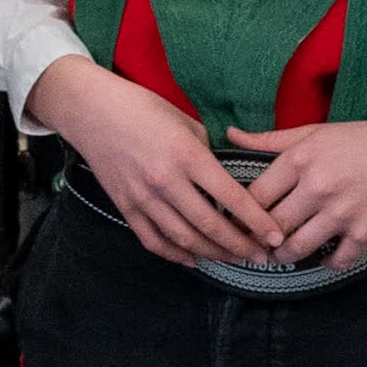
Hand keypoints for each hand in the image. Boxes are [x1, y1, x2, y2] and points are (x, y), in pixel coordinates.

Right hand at [29, 58, 285, 264]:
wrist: (90, 111)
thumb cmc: (141, 108)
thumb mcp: (184, 122)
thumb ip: (206, 153)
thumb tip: (222, 179)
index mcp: (187, 155)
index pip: (231, 198)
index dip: (258, 222)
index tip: (276, 237)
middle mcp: (166, 181)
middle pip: (211, 226)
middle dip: (241, 246)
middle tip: (261, 256)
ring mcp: (143, 198)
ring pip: (185, 239)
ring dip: (214, 254)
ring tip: (234, 258)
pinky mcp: (125, 207)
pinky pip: (154, 240)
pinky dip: (176, 255)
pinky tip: (194, 259)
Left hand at [227, 105, 366, 270]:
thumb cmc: (362, 140)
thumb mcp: (314, 132)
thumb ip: (270, 139)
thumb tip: (230, 135)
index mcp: (300, 159)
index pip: (255, 196)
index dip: (241, 214)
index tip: (236, 223)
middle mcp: (317, 187)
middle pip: (271, 226)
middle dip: (259, 241)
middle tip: (254, 246)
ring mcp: (342, 213)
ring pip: (297, 249)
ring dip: (285, 257)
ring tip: (281, 255)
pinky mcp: (365, 232)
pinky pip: (337, 260)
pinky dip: (328, 263)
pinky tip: (324, 258)